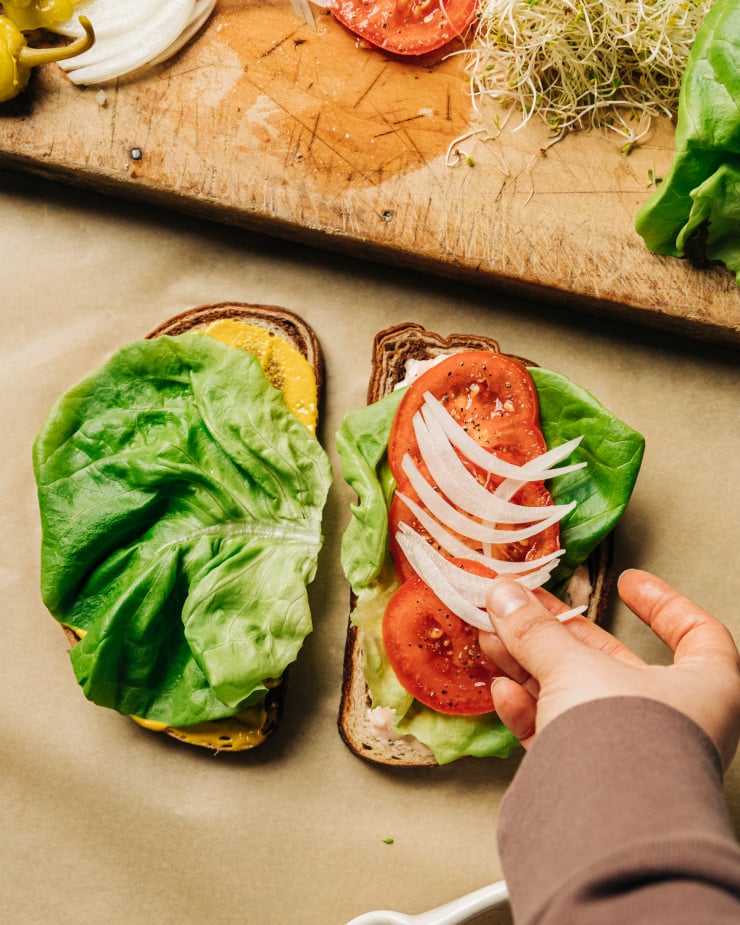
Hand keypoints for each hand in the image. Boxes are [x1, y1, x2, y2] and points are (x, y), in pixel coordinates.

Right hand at [479, 569, 739, 767]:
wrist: (610, 825)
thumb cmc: (628, 742)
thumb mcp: (577, 665)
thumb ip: (538, 630)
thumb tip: (506, 595)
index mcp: (704, 687)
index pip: (695, 632)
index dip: (662, 603)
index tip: (629, 582)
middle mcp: (675, 721)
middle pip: (613, 662)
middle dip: (561, 634)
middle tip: (525, 608)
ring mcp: (634, 753)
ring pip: (577, 697)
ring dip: (531, 664)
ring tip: (495, 638)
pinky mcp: (595, 782)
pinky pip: (561, 735)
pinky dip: (530, 710)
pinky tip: (503, 690)